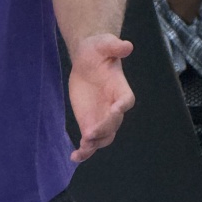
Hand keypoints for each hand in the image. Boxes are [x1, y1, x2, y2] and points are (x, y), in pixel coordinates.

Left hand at [68, 33, 134, 162]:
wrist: (88, 60)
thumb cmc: (99, 50)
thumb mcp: (104, 44)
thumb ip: (114, 46)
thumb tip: (127, 45)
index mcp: (121, 90)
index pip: (125, 101)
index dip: (121, 107)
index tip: (114, 110)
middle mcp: (115, 108)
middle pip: (114, 123)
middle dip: (103, 129)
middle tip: (90, 133)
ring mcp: (103, 118)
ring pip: (104, 137)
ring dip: (94, 144)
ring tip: (82, 148)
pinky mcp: (90, 123)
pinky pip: (90, 141)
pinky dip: (84, 151)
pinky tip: (75, 157)